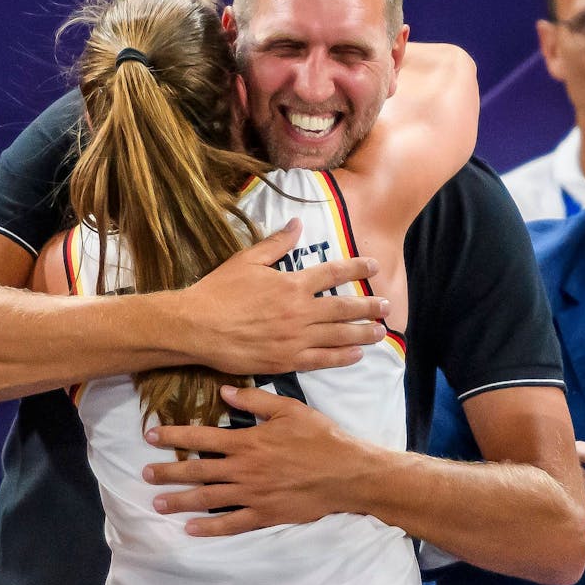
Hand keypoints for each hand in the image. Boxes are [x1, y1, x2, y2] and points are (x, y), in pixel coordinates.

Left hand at [142, 384, 374, 536]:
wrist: (346, 473)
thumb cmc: (320, 438)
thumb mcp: (290, 409)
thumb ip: (256, 400)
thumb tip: (223, 391)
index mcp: (248, 441)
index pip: (202, 437)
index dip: (174, 436)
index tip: (150, 437)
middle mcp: (243, 469)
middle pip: (197, 470)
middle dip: (168, 471)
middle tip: (144, 474)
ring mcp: (252, 494)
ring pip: (208, 498)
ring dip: (179, 501)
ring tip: (157, 503)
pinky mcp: (264, 514)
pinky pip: (231, 523)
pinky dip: (209, 527)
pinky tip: (190, 528)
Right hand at [180, 219, 390, 374]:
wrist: (196, 327)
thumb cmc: (218, 291)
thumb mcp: (247, 260)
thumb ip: (276, 243)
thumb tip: (297, 224)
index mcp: (291, 283)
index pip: (333, 272)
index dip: (356, 268)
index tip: (374, 266)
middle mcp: (299, 311)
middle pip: (343, 307)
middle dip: (369, 306)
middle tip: (388, 306)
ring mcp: (294, 338)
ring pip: (338, 335)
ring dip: (363, 332)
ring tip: (380, 331)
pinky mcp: (286, 361)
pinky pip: (321, 360)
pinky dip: (342, 357)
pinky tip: (357, 354)